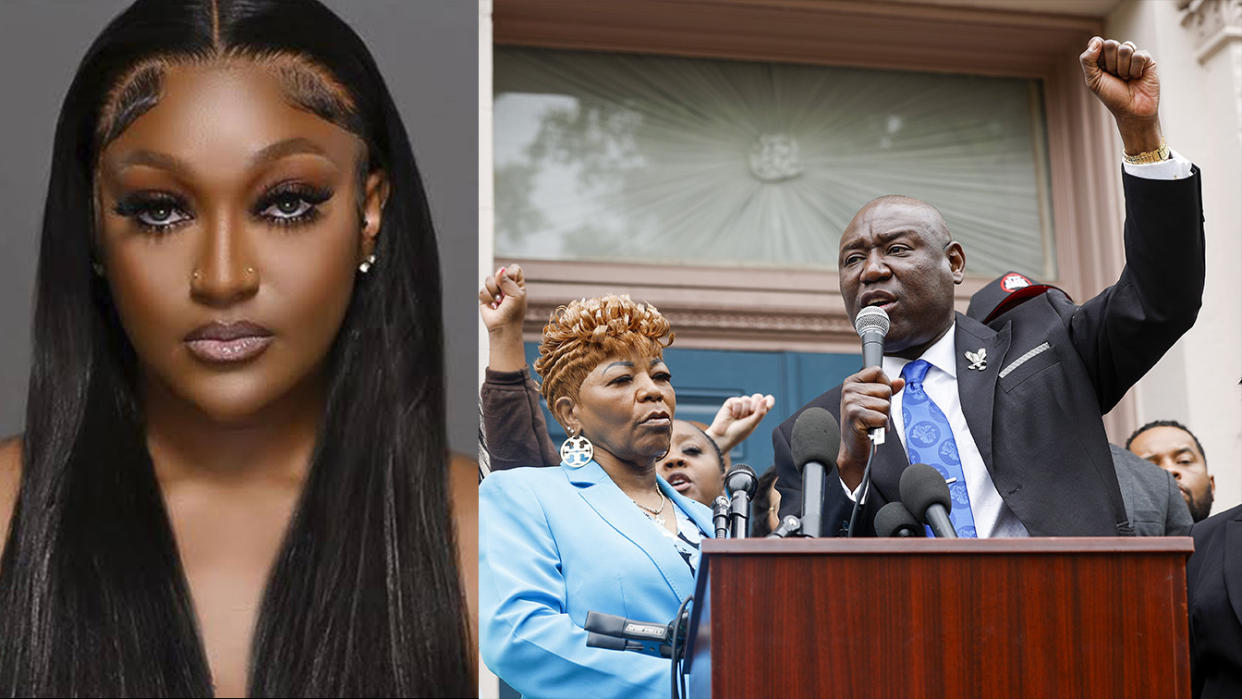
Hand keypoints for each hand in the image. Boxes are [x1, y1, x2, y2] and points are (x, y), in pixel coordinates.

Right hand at [478, 264, 526, 334]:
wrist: (503, 327)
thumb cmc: (513, 312)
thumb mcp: (516, 295)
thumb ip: (508, 280)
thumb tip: (500, 270)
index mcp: (517, 283)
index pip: (513, 268)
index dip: (511, 274)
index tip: (513, 285)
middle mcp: (506, 285)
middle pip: (499, 272)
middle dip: (501, 284)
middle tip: (505, 296)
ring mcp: (495, 290)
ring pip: (489, 279)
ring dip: (494, 293)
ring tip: (499, 302)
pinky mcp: (486, 296)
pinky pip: (482, 290)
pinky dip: (488, 299)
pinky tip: (493, 307)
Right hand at [706, 393, 774, 452]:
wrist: (723, 436)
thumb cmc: (739, 432)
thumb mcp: (753, 423)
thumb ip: (760, 412)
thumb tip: (765, 399)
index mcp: (758, 413)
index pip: (767, 402)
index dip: (769, 400)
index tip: (769, 400)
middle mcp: (749, 407)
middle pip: (758, 397)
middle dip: (754, 406)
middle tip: (748, 416)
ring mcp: (740, 404)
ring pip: (747, 399)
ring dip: (743, 411)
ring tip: (738, 418)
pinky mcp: (731, 402)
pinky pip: (738, 401)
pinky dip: (736, 410)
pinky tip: (732, 415)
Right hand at [837, 366, 903, 489]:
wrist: (853, 448)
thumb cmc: (863, 425)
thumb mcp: (875, 402)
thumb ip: (887, 389)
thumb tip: (900, 381)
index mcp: (851, 382)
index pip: (877, 371)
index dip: (885, 384)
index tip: (878, 398)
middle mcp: (848, 390)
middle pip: (885, 389)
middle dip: (886, 405)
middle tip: (874, 415)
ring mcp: (850, 402)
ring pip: (886, 404)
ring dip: (884, 417)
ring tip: (873, 423)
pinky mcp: (855, 416)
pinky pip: (883, 417)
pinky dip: (882, 426)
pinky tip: (872, 429)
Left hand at [1079, 36, 1161, 153]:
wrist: (1132, 111)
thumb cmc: (1111, 96)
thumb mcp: (1093, 80)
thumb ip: (1088, 60)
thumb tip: (1096, 40)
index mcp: (1102, 58)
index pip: (1098, 43)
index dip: (1098, 56)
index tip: (1102, 70)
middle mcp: (1117, 55)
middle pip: (1111, 44)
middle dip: (1110, 64)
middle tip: (1115, 77)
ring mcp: (1133, 56)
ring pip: (1125, 49)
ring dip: (1123, 68)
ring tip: (1126, 78)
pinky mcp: (1147, 60)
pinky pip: (1139, 55)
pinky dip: (1135, 70)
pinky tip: (1137, 77)